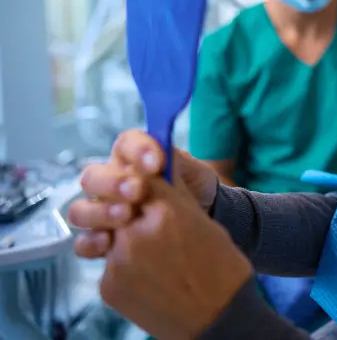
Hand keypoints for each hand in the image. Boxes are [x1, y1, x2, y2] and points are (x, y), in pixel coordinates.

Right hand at [69, 130, 218, 257]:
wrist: (203, 219)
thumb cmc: (194, 189)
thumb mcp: (195, 172)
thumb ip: (179, 162)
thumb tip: (164, 154)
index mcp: (133, 159)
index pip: (125, 145)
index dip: (137, 150)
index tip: (156, 163)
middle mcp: (111, 183)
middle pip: (92, 177)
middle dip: (112, 183)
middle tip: (137, 190)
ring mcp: (103, 213)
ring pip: (81, 210)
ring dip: (100, 212)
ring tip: (126, 215)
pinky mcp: (105, 242)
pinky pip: (84, 243)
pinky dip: (91, 242)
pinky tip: (108, 243)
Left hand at [98, 174, 252, 339]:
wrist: (221, 319)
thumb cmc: (222, 267)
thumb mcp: (203, 221)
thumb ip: (174, 197)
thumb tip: (157, 173)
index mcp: (167, 211)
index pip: (144, 179)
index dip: (147, 181)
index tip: (148, 186)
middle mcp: (136, 233)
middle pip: (123, 205)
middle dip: (132, 210)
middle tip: (151, 221)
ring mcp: (118, 262)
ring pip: (113, 235)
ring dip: (128, 239)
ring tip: (155, 255)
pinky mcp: (108, 286)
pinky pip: (110, 265)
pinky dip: (126, 267)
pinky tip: (150, 276)